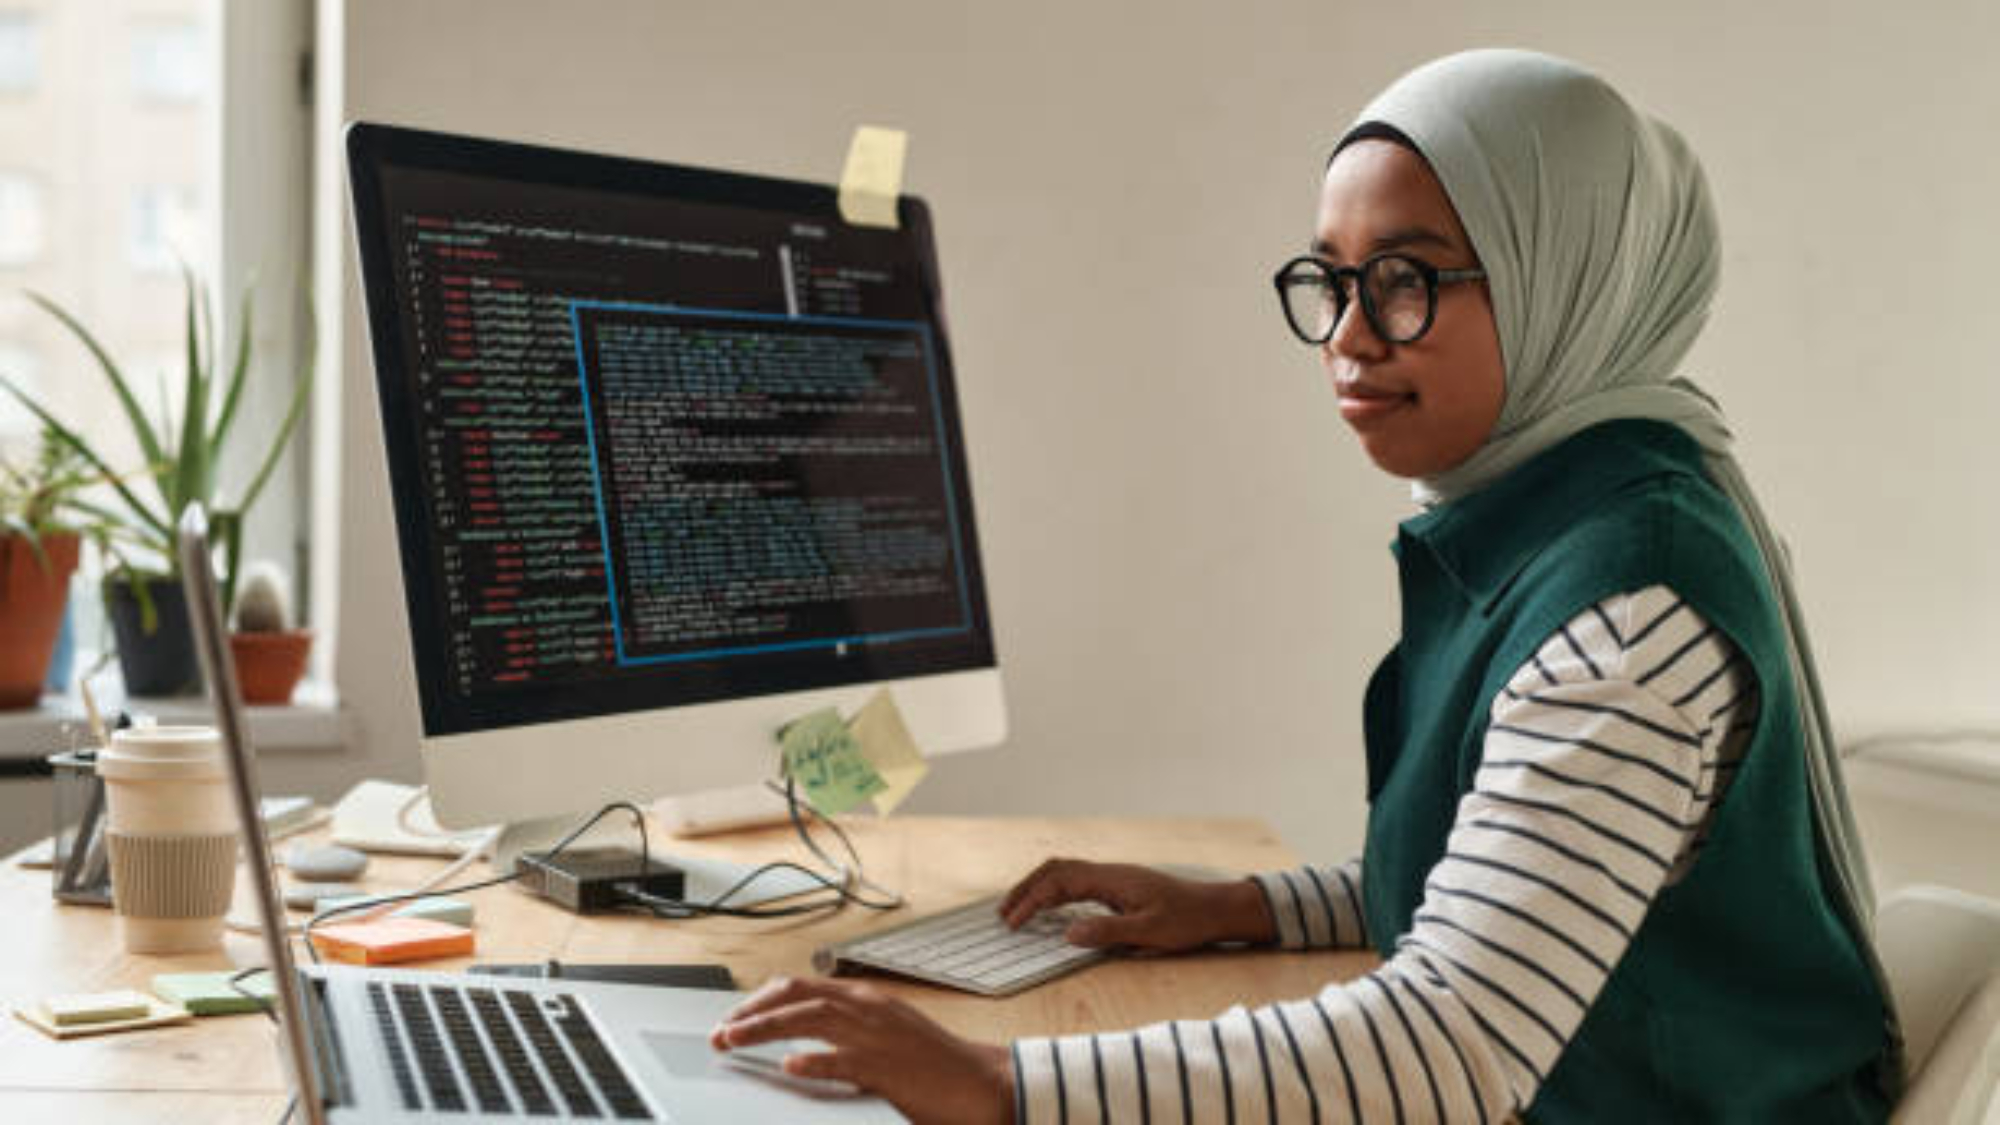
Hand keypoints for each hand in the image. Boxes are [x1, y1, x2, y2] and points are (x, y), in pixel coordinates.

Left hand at [709, 975, 1012, 1124]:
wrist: (979, 1082)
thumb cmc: (934, 1063)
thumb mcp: (886, 1032)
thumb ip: (848, 1028)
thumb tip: (803, 1038)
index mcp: (866, 999)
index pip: (800, 987)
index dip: (761, 1000)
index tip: (734, 1018)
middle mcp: (867, 1009)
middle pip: (796, 996)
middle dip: (752, 1011)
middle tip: (721, 1032)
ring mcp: (876, 1036)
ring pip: (810, 1020)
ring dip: (766, 1028)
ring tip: (734, 1040)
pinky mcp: (886, 1068)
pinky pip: (843, 1061)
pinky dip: (814, 1061)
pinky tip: (790, 1067)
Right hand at [999, 857, 1276, 951]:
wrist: (1213, 908)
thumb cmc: (1186, 920)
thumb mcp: (1150, 932)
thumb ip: (1108, 931)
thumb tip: (1068, 934)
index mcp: (1111, 879)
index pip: (1059, 882)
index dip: (1032, 900)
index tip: (1013, 922)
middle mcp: (1108, 873)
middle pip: (1055, 870)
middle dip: (1026, 889)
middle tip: (1004, 914)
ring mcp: (1112, 878)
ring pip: (1064, 873)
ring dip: (1038, 888)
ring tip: (1018, 910)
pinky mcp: (1117, 887)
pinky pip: (1077, 882)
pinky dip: (1055, 892)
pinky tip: (1050, 909)